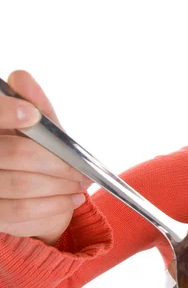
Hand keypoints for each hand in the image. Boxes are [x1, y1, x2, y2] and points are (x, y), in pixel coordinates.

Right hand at [0, 70, 90, 244]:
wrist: (42, 199)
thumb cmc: (40, 156)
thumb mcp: (44, 129)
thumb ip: (36, 106)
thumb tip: (21, 77)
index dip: (5, 112)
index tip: (31, 115)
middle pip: (14, 154)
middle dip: (57, 162)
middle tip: (80, 169)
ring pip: (21, 185)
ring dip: (61, 185)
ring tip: (80, 184)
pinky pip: (22, 210)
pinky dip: (56, 204)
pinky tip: (72, 199)